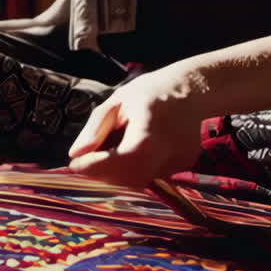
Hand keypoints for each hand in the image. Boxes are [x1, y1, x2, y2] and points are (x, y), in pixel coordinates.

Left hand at [67, 64, 210, 188]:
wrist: (197, 89)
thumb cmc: (153, 91)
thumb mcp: (118, 100)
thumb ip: (95, 128)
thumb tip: (75, 154)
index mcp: (150, 130)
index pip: (117, 161)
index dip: (92, 166)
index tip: (74, 164)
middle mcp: (168, 151)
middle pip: (126, 177)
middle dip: (101, 173)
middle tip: (86, 162)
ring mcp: (178, 163)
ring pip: (137, 181)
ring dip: (115, 175)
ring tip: (107, 154)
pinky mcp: (182, 168)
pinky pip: (149, 177)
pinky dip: (132, 171)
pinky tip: (128, 154)